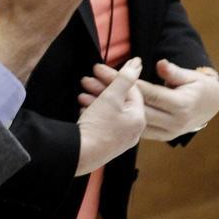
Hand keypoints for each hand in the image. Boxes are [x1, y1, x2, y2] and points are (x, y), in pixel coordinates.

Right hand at [75, 57, 144, 175]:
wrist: (80, 155)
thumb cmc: (97, 127)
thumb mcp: (111, 97)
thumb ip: (124, 78)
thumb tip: (137, 63)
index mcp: (138, 119)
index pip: (131, 90)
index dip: (115, 76)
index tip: (99, 68)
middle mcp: (133, 131)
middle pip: (120, 101)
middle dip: (102, 87)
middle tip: (87, 79)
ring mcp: (120, 139)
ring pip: (109, 112)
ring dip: (95, 99)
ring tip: (81, 93)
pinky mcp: (107, 145)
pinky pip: (103, 123)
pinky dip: (93, 112)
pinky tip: (83, 108)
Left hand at [79, 59, 218, 141]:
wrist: (210, 108)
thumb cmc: (198, 87)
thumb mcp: (190, 77)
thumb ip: (174, 72)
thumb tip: (161, 64)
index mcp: (180, 106)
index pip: (147, 93)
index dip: (126, 82)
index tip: (105, 72)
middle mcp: (172, 123)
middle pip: (134, 107)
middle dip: (110, 94)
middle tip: (88, 81)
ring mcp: (166, 133)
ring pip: (131, 120)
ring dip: (109, 109)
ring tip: (84, 96)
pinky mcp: (160, 137)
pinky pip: (135, 128)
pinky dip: (117, 121)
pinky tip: (98, 113)